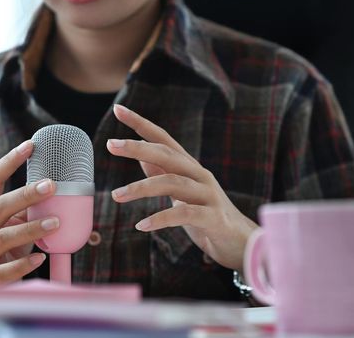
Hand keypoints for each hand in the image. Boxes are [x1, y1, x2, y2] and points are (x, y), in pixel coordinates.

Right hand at [0, 140, 59, 294]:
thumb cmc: (8, 240)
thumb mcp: (14, 220)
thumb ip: (34, 208)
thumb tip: (77, 198)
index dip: (9, 161)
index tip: (31, 145)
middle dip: (26, 195)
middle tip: (52, 186)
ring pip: (4, 237)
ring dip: (31, 228)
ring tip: (57, 222)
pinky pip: (5, 271)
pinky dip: (23, 265)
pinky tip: (41, 257)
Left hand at [106, 104, 257, 271]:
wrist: (242, 243)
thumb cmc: (207, 215)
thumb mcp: (182, 192)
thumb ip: (164, 173)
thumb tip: (140, 155)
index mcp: (189, 167)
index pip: (163, 139)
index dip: (141, 123)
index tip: (118, 109)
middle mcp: (199, 175)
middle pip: (167, 155)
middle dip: (138, 147)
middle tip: (111, 145)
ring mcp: (208, 194)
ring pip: (172, 183)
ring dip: (141, 188)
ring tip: (116, 195)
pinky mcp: (213, 217)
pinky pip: (184, 214)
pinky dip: (160, 218)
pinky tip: (141, 225)